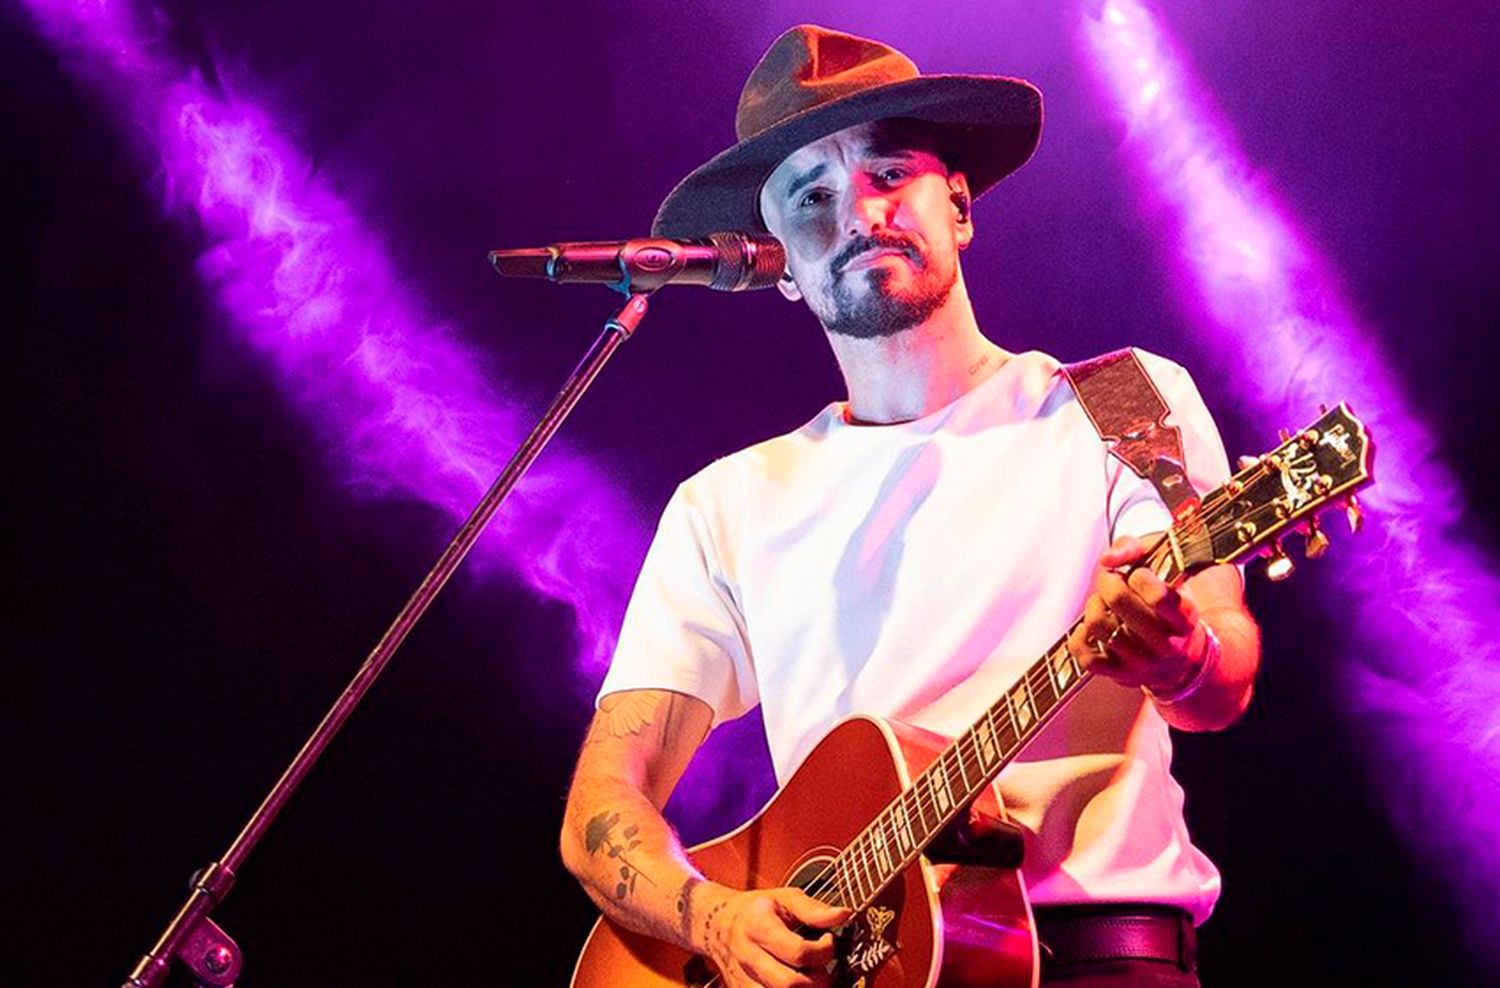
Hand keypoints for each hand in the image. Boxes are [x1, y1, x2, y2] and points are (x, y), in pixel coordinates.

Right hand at [697, 884, 851, 986]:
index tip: (828, 941)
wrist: (719, 924)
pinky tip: (799, 984)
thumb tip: (844, 915)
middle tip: (825, 968)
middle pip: (790, 985)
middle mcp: (748, 956)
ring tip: (812, 979)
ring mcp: (742, 979)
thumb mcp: (785, 898)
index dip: (824, 951)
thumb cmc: (758, 909)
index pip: (799, 953)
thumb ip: (815, 909)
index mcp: (759, 925)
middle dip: (820, 981)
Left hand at [1067, 534, 1205, 693]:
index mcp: (1185, 616)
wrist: (1179, 657)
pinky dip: (1079, 637)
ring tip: (1102, 603)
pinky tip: (1089, 627)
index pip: (1159, 595)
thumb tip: (1107, 559)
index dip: (1140, 577)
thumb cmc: (1166, 601)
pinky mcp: (1120, 675)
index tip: (1138, 574)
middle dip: (1109, 582)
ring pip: (1098, 625)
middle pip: (1120, 602)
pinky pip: (1086, 656)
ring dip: (1093, 606)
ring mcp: (1142, 663)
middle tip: (1111, 580)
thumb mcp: (1164, 568)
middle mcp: (1167, 644)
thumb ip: (1134, 548)